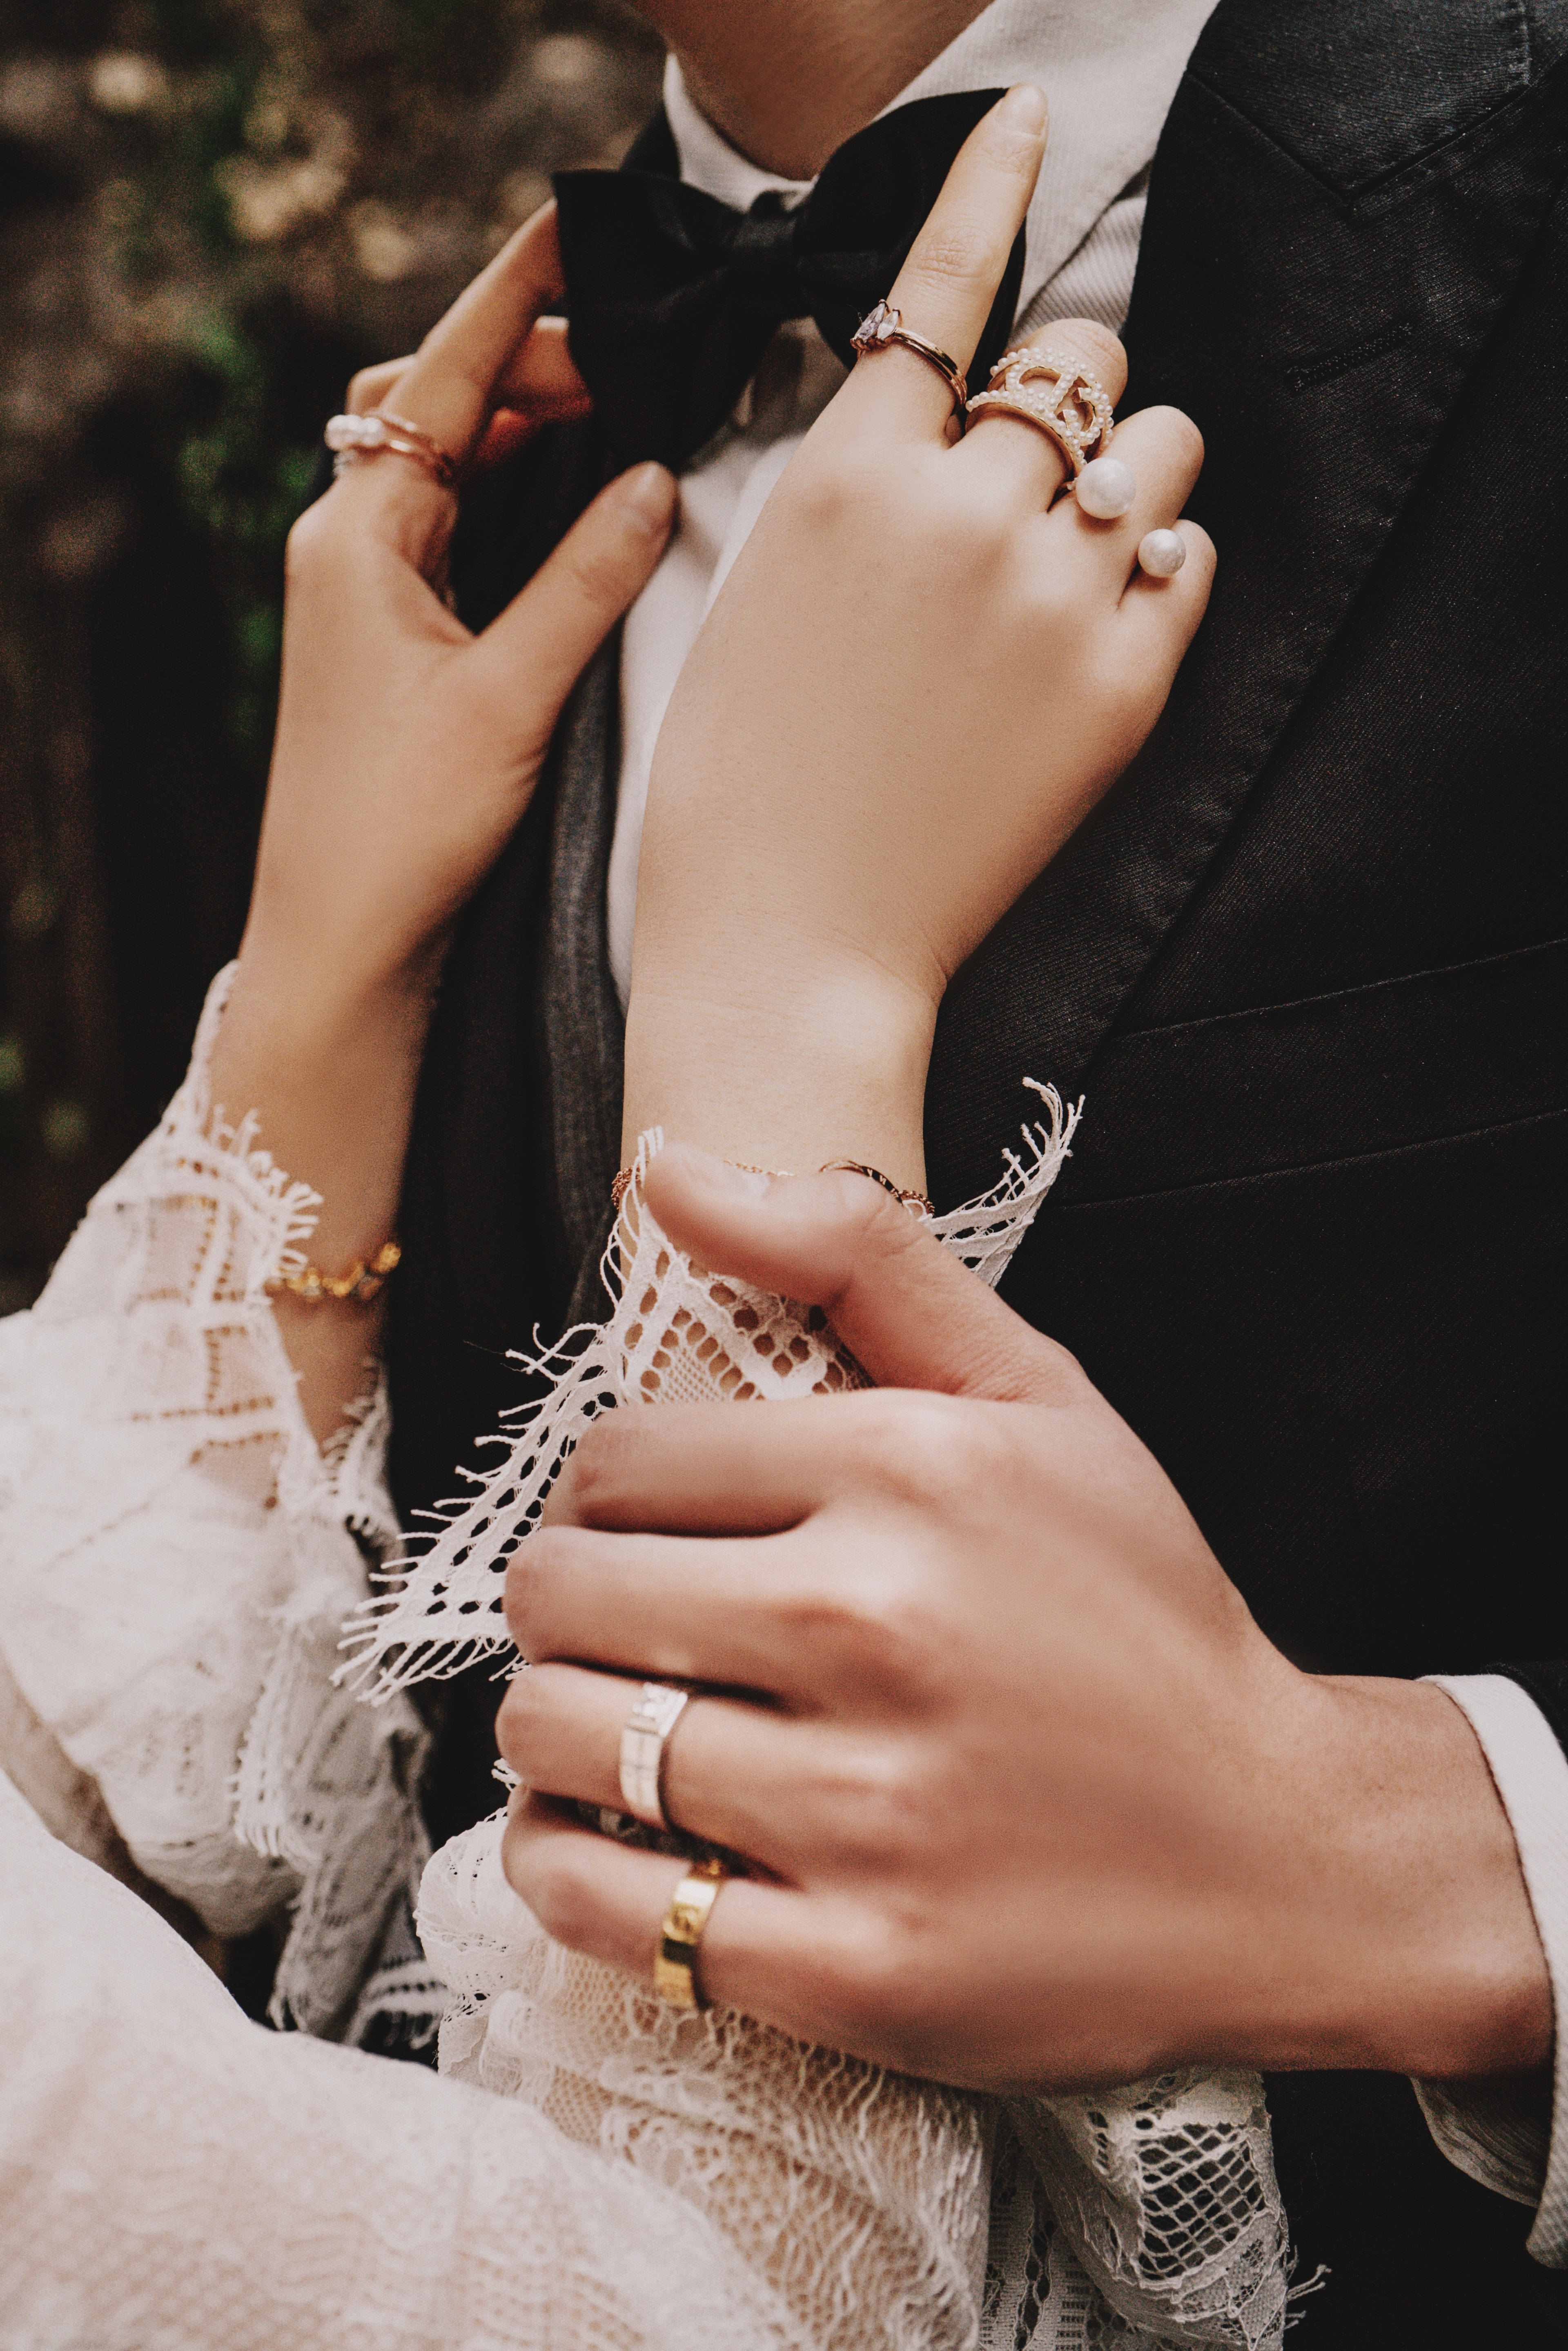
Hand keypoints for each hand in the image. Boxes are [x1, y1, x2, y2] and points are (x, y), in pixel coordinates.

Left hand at [213, 202, 672, 1438]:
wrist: (343, 948)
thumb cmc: (407, 831)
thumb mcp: (511, 694)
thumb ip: (586, 578)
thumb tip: (653, 480)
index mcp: (359, 536)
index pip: (441, 378)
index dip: (511, 299)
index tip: (576, 231)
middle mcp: (350, 546)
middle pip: (438, 405)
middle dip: (532, 361)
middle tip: (638, 351)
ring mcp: (368, 592)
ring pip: (450, 464)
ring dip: (528, 427)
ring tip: (625, 405)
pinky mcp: (394, 639)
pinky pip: (458, 526)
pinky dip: (518, 494)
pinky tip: (584, 499)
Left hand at [499, 1147, 1551, 2091]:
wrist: (1285, 1852)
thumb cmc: (1138, 1615)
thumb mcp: (1035, 1397)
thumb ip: (854, 1255)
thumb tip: (667, 1163)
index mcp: (911, 1475)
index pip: (618, 1460)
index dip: (611, 1493)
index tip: (657, 1528)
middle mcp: (875, 1630)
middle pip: (563, 1593)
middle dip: (572, 1602)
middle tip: (636, 1626)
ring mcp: (862, 1812)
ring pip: (555, 1739)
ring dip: (556, 1729)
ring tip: (629, 1721)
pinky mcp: (849, 1966)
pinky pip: (597, 1898)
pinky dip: (569, 1862)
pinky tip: (626, 1830)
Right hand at [622, 87, 1213, 1191]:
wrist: (789, 939)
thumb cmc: (746, 778)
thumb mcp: (762, 592)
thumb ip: (859, 488)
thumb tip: (955, 422)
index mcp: (846, 480)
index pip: (941, 286)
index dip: (990, 187)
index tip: (1029, 121)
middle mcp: (958, 512)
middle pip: (1082, 361)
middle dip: (1066, 400)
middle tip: (1032, 475)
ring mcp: (1051, 597)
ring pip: (1159, 446)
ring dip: (1128, 474)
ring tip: (1074, 556)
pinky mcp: (1121, 686)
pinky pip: (1191, 560)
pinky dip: (1157, 574)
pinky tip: (1093, 630)